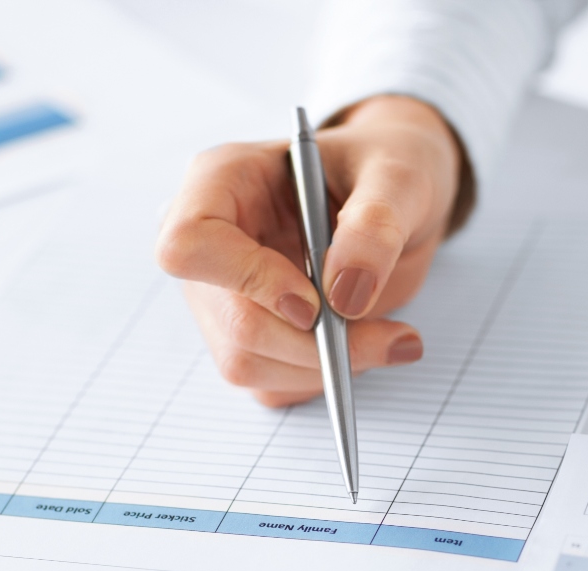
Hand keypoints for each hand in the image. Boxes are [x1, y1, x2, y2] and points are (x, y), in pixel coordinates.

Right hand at [156, 95, 463, 405]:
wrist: (397, 201)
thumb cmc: (384, 169)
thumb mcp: (398, 177)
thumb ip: (375, 225)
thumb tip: (345, 293)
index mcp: (224, 181)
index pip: (189, 243)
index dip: (248, 280)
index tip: (315, 300)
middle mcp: (212, 243)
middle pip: (230, 321)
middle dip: (312, 343)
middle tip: (390, 336)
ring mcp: (223, 296)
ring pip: (247, 363)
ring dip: (324, 366)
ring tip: (389, 338)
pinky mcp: (247, 338)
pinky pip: (271, 384)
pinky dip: (323, 377)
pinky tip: (364, 344)